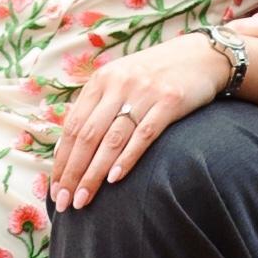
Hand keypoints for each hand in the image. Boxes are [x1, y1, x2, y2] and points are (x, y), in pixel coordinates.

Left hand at [48, 37, 226, 210]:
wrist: (202, 55)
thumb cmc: (156, 74)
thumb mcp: (121, 80)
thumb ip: (97, 106)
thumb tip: (68, 145)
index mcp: (101, 79)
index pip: (73, 125)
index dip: (61, 160)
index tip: (55, 188)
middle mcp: (119, 84)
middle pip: (87, 135)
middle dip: (72, 172)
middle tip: (64, 202)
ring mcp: (144, 92)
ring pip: (111, 139)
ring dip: (94, 173)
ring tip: (83, 200)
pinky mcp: (170, 102)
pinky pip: (143, 135)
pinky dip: (126, 158)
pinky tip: (114, 179)